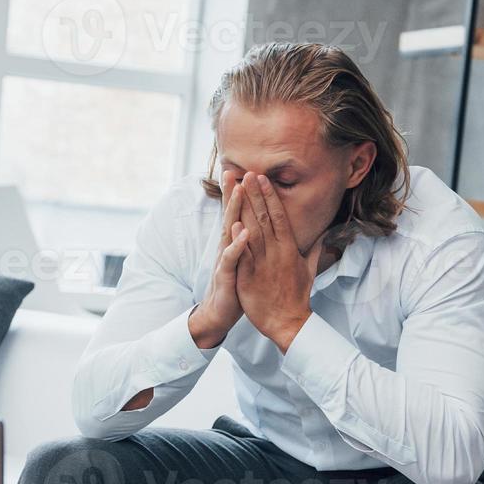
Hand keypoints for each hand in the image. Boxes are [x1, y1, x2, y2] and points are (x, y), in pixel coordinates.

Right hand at [189, 170, 251, 348]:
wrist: (220, 313)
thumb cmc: (238, 286)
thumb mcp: (249, 262)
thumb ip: (254, 245)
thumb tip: (263, 230)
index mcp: (236, 243)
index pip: (238, 214)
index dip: (241, 195)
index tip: (246, 172)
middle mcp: (228, 247)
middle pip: (231, 215)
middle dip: (232, 193)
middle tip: (233, 171)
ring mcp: (225, 259)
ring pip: (229, 230)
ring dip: (234, 211)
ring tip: (239, 192)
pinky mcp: (227, 274)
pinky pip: (232, 258)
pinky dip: (237, 244)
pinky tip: (243, 233)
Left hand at [234, 172, 323, 352]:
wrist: (288, 322)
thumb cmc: (298, 295)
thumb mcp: (310, 269)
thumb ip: (314, 248)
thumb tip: (324, 233)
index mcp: (289, 248)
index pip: (279, 216)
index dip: (270, 195)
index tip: (262, 177)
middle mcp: (276, 252)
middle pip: (264, 218)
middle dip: (256, 194)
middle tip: (248, 172)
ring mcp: (262, 264)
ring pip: (253, 231)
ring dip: (246, 208)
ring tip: (239, 189)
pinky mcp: (250, 278)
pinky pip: (244, 256)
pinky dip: (239, 240)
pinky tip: (233, 223)